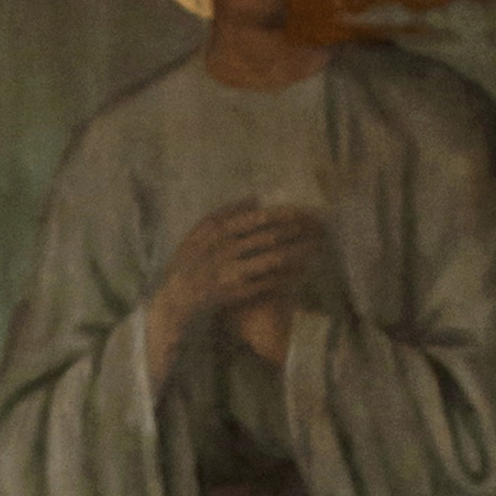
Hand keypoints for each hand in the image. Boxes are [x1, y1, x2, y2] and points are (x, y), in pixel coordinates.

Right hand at [146, 200, 320, 387]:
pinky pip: (268, 283)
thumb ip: (226, 213)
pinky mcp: (237, 293)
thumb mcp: (200, 231)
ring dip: (295, 254)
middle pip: (268, 237)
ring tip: (316, 248)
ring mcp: (232, 272)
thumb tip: (255, 199)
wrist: (177, 297)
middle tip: (318, 228)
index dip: (282, 215)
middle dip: (295, 232)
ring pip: (271, 259)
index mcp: (217, 230)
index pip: (256, 218)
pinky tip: (301, 272)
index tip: (302, 212)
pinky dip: (285, 277)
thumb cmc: (189, 261)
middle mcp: (225, 250)